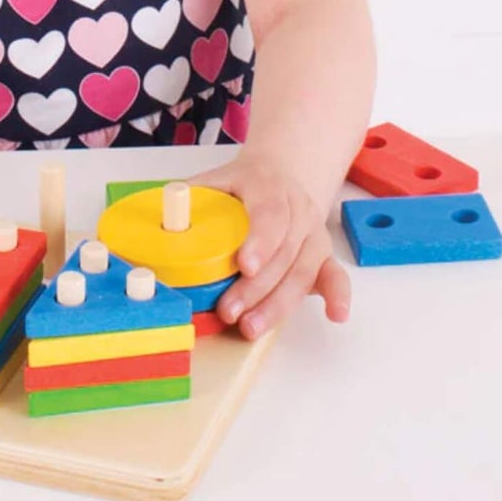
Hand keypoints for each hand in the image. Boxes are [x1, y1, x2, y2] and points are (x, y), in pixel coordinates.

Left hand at [188, 152, 350, 339]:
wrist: (282, 173)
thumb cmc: (243, 184)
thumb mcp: (217, 179)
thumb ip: (192, 195)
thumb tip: (162, 217)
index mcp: (268, 187)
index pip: (270, 215)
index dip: (260, 242)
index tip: (244, 265)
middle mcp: (297, 210)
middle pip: (284, 253)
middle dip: (256, 288)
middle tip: (230, 311)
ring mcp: (313, 234)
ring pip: (303, 272)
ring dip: (278, 304)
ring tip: (250, 328)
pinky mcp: (323, 255)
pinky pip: (335, 275)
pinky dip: (338, 295)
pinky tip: (335, 315)